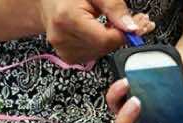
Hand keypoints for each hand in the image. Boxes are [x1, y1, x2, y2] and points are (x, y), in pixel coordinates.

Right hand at [39, 0, 155, 63]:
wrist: (49, 1)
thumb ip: (114, 7)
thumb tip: (132, 28)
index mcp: (67, 18)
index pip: (105, 39)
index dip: (123, 33)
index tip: (133, 24)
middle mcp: (63, 37)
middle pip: (105, 47)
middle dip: (119, 35)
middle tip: (124, 20)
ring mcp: (64, 50)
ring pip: (102, 52)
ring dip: (111, 40)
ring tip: (106, 22)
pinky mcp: (68, 57)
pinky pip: (95, 55)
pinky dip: (101, 45)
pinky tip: (97, 32)